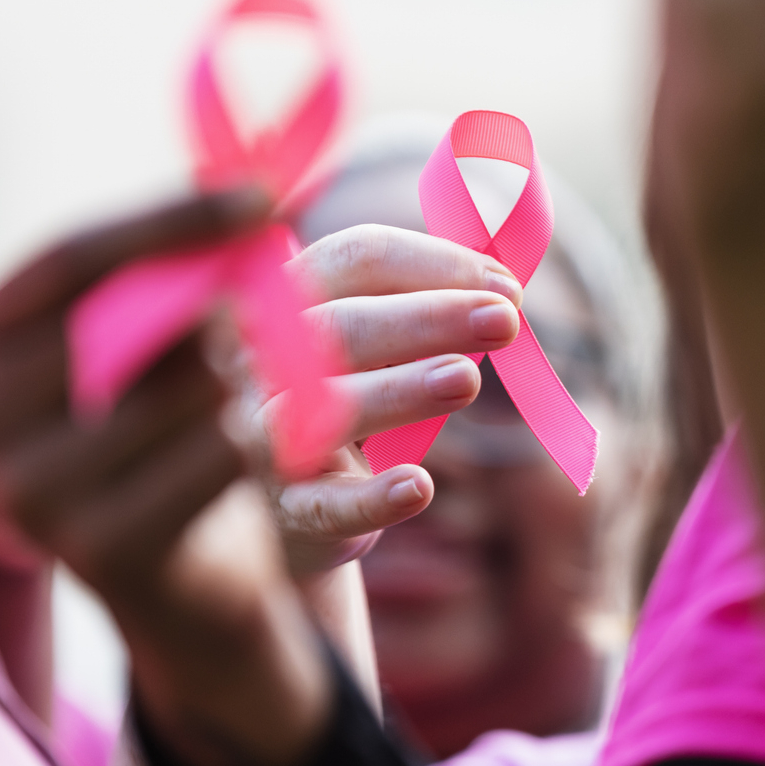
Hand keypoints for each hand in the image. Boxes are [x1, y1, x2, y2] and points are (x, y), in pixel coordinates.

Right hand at [0, 190, 270, 600]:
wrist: (176, 578)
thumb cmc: (152, 431)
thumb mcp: (135, 341)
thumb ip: (164, 271)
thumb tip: (251, 196)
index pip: (68, 256)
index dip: (170, 219)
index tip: (261, 195)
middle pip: (130, 315)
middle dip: (217, 305)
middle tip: (259, 317)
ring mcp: (27, 493)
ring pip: (190, 380)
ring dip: (239, 380)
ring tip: (226, 405)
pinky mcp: (99, 547)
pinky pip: (221, 447)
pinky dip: (253, 438)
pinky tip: (233, 459)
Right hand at [265, 223, 525, 574]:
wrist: (308, 498)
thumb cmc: (356, 390)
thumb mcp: (379, 336)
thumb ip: (430, 302)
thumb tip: (504, 285)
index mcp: (288, 298)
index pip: (354, 258)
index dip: (431, 264)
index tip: (505, 286)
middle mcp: (260, 359)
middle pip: (337, 324)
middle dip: (426, 318)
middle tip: (504, 321)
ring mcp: (262, 435)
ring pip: (322, 407)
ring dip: (399, 390)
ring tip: (466, 380)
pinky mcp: (289, 507)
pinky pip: (324, 504)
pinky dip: (370, 498)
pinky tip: (418, 488)